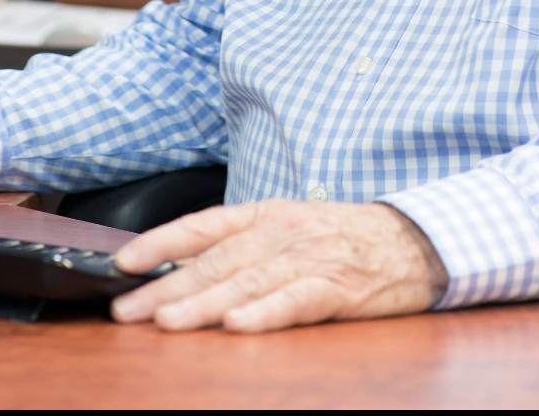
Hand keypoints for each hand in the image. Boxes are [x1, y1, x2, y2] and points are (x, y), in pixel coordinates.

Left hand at [111, 198, 447, 331]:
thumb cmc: (349, 238)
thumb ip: (248, 244)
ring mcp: (310, 257)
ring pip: (246, 281)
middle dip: (167, 287)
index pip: (205, 225)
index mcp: (269, 214)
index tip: (122, 263)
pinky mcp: (337, 287)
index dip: (162, 242)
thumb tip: (189, 269)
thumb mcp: (294, 227)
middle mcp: (284, 231)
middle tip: (128, 311)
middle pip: (216, 260)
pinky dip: (264, 313)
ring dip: (203, 302)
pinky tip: (238, 325)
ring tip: (168, 322)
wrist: (415, 241)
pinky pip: (294, 300)